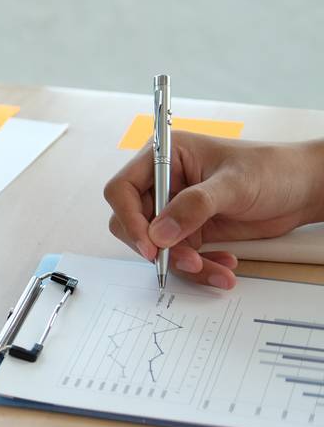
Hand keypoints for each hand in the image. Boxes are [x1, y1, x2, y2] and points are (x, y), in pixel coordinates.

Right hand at [104, 135, 323, 288]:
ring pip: (157, 246)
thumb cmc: (272, 170)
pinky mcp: (190, 230)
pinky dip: (200, 267)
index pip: (122, 189)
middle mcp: (163, 183)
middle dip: (157, 247)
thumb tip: (159, 234)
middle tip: (186, 260)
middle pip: (132, 222)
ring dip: (183, 263)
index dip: (129, 218)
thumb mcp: (233, 184)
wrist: (304, 189)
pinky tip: (224, 265)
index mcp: (164, 157)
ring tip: (215, 269)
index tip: (149, 244)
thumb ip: (194, 206)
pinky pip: (180, 256)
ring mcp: (175, 209)